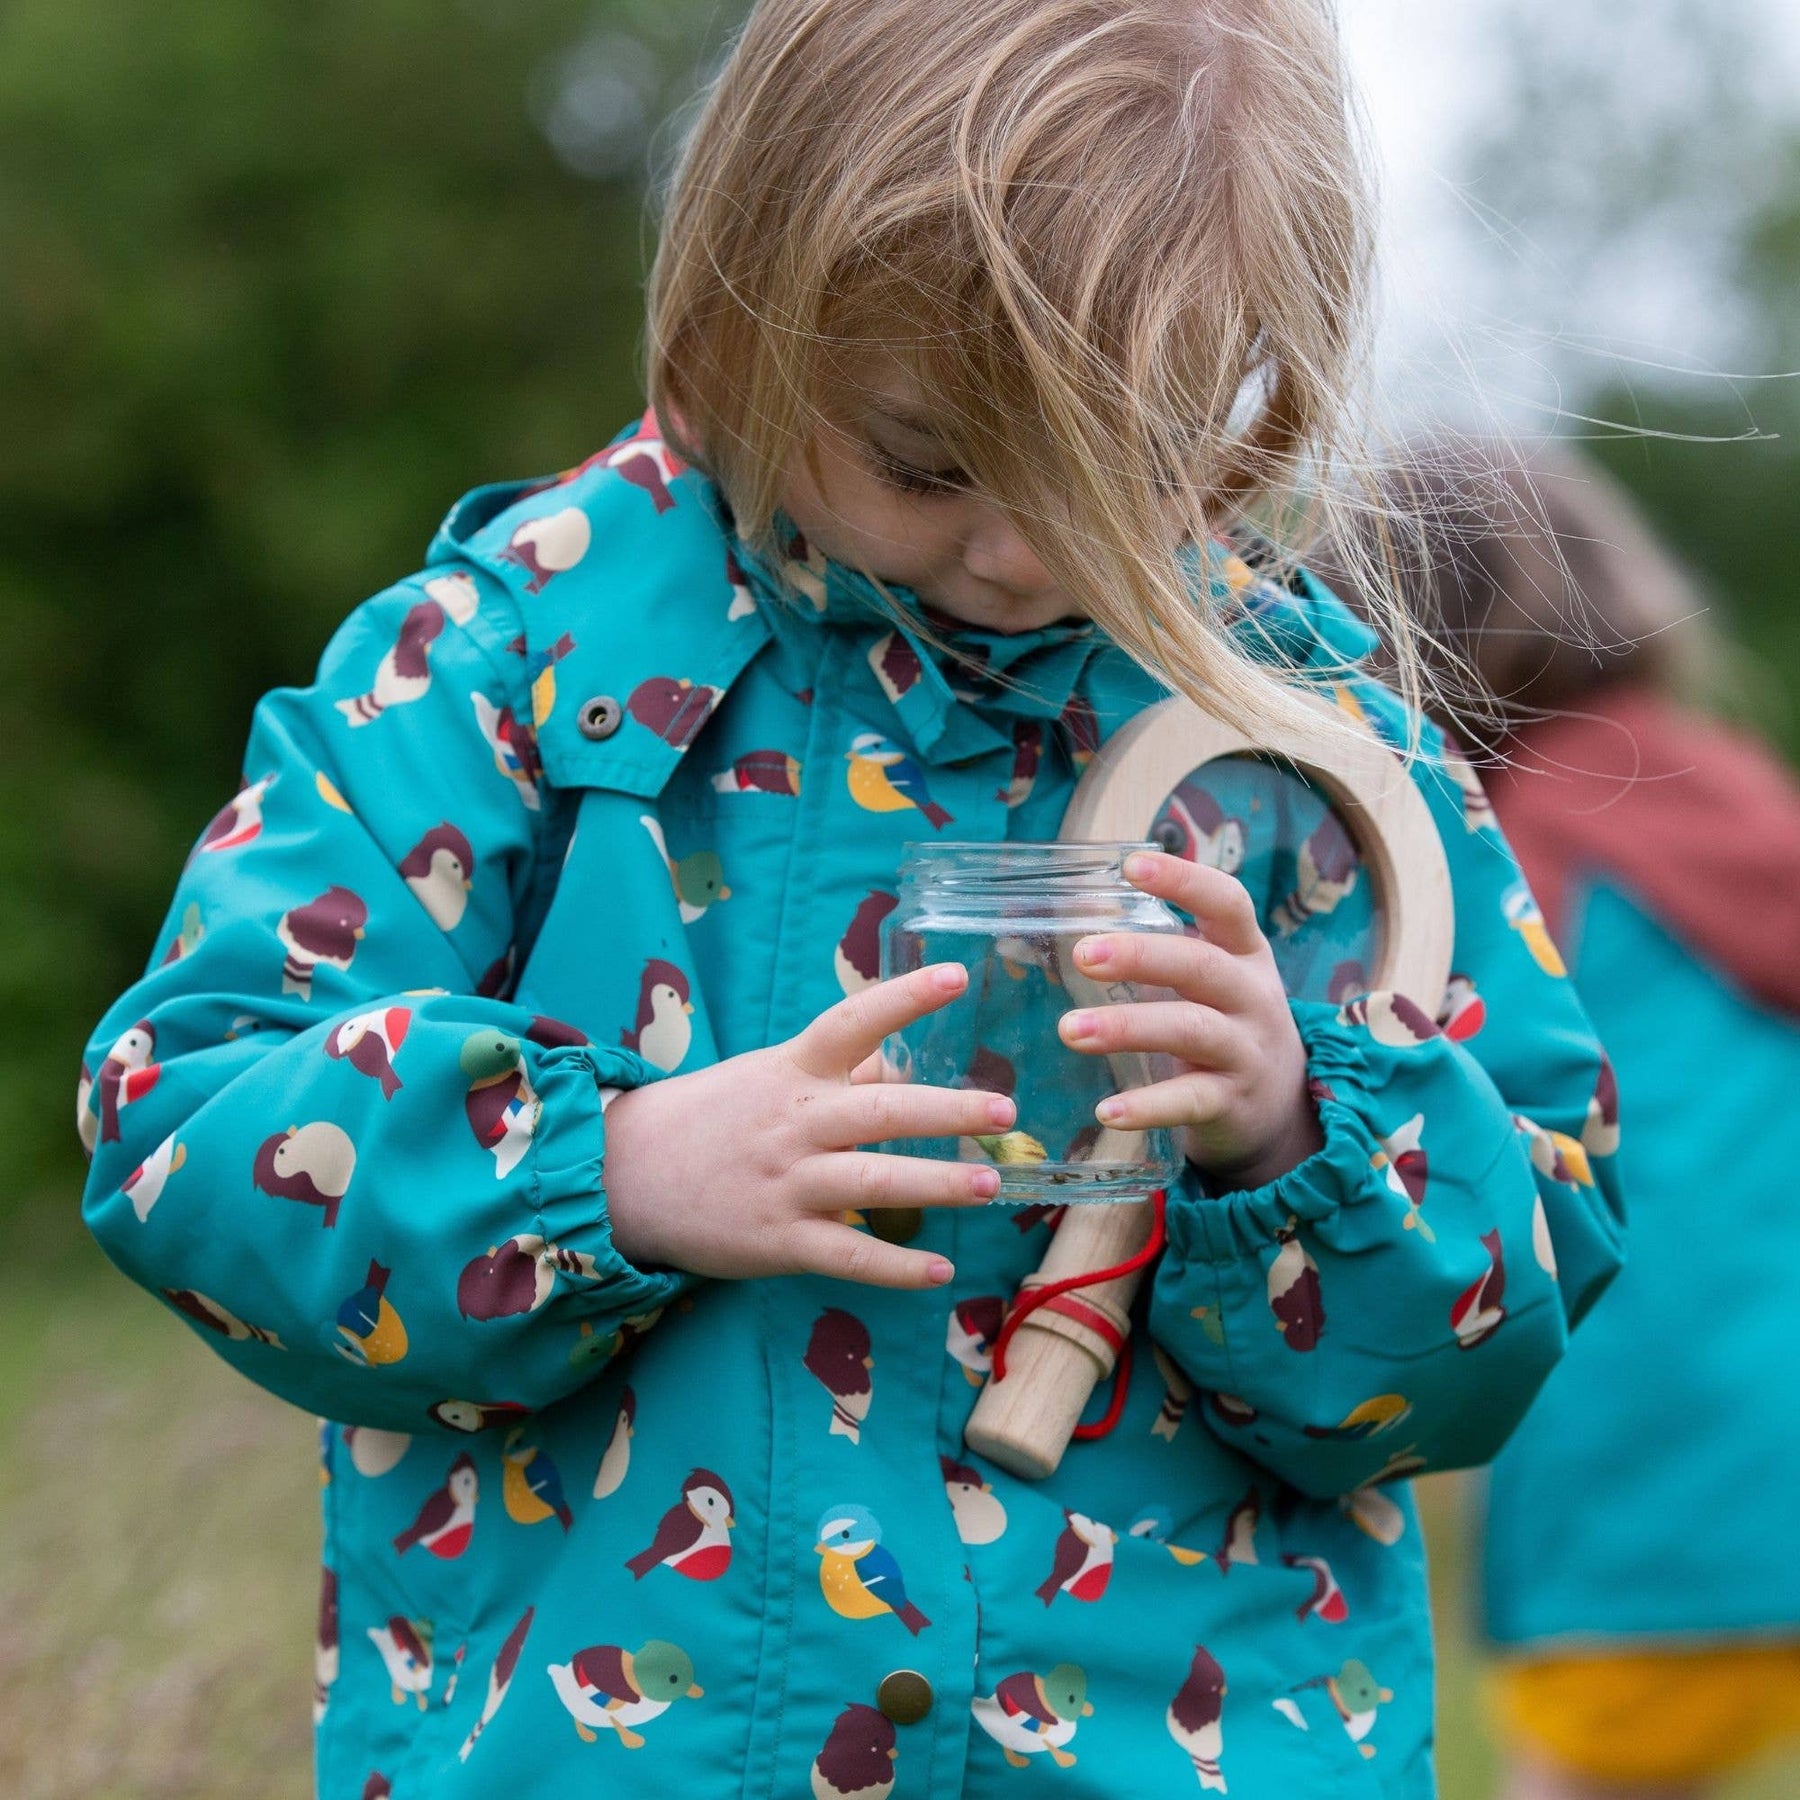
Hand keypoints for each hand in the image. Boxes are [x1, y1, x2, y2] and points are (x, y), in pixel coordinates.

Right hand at [601, 963, 1014, 1288]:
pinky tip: (939, 1271)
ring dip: (937, 1184)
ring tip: (990, 1186)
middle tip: (1004, 1112)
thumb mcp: (769, 1077)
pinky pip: (846, 1254)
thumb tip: (902, 1061)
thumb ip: (837, 1072)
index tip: (955, 977)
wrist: (625, 1177)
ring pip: (873, 1181)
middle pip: (881, 1110)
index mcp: (793, 1070)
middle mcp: (794, 1121)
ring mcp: (786, 1182)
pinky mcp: (777, 1240)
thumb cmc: (712, 1118)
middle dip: (947, 1111)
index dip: (904, 998)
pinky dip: (895, 1266)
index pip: (853, 1022)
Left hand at [1056, 849, 1322, 1189]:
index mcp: (1245, 953)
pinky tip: (1106, 1111)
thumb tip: (1082, 905)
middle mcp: (1253, 996)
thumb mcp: (1210, 980)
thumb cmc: (1225, 1024)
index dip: (1184, 881)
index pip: (1227, 903)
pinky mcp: (1234, 1102)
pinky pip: (1190, 1101)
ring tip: (1070, 1031)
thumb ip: (1160, 949)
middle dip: (1140, 957)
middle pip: (1201, 966)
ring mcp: (1247, 1051)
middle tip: (1083, 955)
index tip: (1131, 866)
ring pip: (1191, 1030)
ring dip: (1128, 1028)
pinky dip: (1148, 1106)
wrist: (1282, 1110)